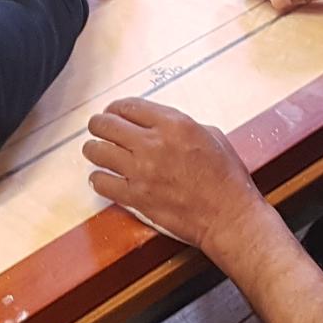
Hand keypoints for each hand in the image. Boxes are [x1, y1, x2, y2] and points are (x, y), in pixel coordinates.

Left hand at [84, 98, 259, 251]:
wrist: (228, 216)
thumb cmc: (227, 179)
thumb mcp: (211, 135)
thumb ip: (182, 126)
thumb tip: (161, 126)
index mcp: (174, 124)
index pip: (129, 106)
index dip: (116, 108)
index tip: (112, 112)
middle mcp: (153, 144)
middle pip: (107, 124)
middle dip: (99, 124)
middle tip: (98, 127)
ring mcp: (142, 172)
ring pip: (97, 151)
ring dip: (93, 148)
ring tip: (94, 150)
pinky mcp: (136, 197)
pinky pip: (102, 182)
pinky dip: (98, 178)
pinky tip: (101, 177)